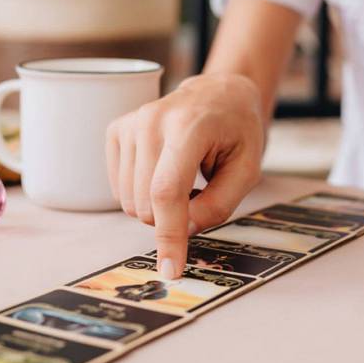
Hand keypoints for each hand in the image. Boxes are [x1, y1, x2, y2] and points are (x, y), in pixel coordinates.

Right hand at [106, 73, 264, 278]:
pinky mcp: (116, 130)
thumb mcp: (247, 170)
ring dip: (157, 205)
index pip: (167, 192)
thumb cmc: (237, 132)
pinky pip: (118, 188)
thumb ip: (218, 204)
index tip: (171, 270)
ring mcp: (130, 123)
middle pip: (145, 203)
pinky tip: (163, 171)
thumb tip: (182, 230)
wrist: (218, 93)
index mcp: (189, 126)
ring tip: (183, 178)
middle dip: (171, 218)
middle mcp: (151, 120)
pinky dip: (142, 192)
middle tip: (199, 193)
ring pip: (128, 201)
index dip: (168, 236)